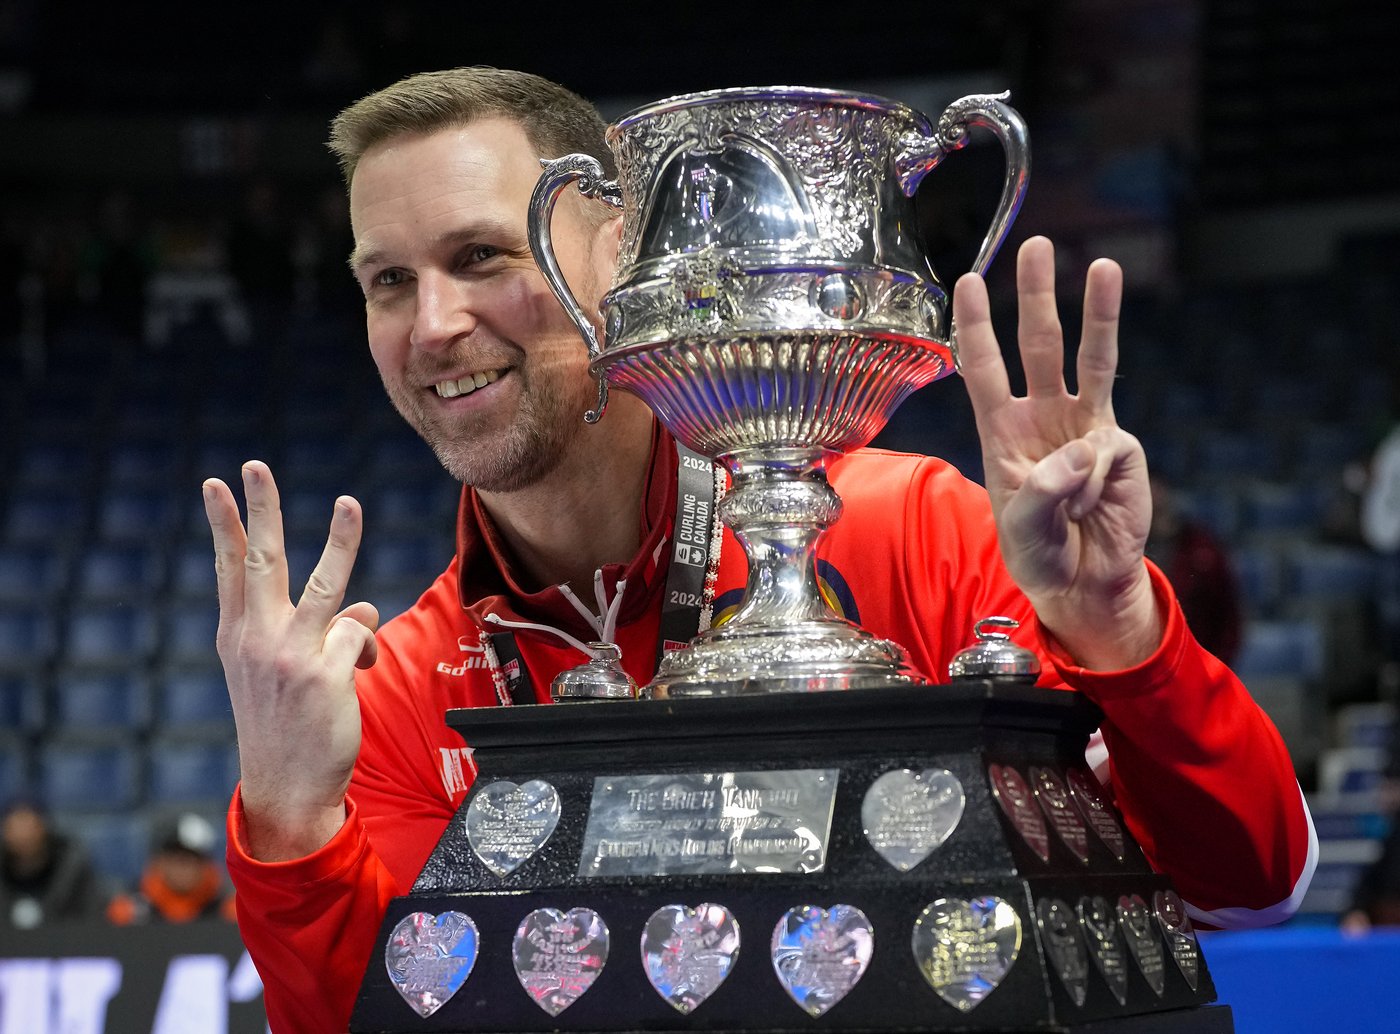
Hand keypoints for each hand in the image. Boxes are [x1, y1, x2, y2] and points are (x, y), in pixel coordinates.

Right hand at [204, 461, 378, 860]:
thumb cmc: (285, 727)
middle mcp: (257, 640)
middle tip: (254, 466)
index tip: (214, 485)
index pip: (229, 569)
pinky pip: (358, 634)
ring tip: (349, 502)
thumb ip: (310, 633)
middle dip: (260, 508)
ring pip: (323, 584)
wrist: (286, 790)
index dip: (224, 525)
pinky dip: (364, 645)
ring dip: (340, 540)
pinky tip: (355, 671)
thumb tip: (362, 610)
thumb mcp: (279, 676)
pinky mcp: (325, 674)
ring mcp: (290, 656)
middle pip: (262, 560)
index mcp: (237, 637)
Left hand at [953, 236, 1160, 669]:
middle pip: (1038, 345)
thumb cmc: (1040, 553)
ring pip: (1091, 359)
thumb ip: (1046, 490)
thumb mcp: (1023, 528)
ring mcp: (1086, 425)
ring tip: (1104, 265)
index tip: (965, 281)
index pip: (984, 369)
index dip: (975, 327)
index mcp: (1002, 431)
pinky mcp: (1121, 445)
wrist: (1085, 582)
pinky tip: (1095, 506)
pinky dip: (1099, 481)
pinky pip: (1110, 449)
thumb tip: (1086, 450)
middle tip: (1037, 246)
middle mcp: (1043, 417)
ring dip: (1098, 312)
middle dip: (1036, 296)